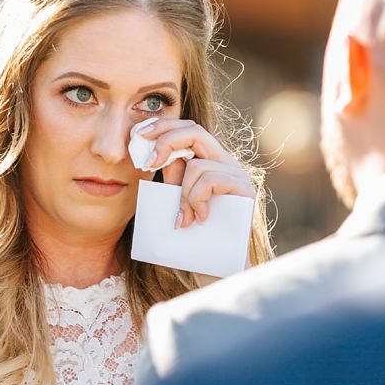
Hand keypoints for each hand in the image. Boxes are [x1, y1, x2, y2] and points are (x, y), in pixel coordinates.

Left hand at [137, 117, 255, 227]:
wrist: (223, 257)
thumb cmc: (198, 229)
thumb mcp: (180, 197)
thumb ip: (173, 177)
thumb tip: (157, 157)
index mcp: (210, 159)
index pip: (189, 129)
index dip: (164, 127)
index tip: (140, 134)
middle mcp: (226, 161)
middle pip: (196, 131)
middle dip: (166, 141)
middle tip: (148, 162)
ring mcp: (238, 173)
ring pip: (197, 166)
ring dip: (183, 193)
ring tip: (183, 217)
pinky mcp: (245, 188)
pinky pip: (210, 181)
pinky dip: (197, 200)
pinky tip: (200, 218)